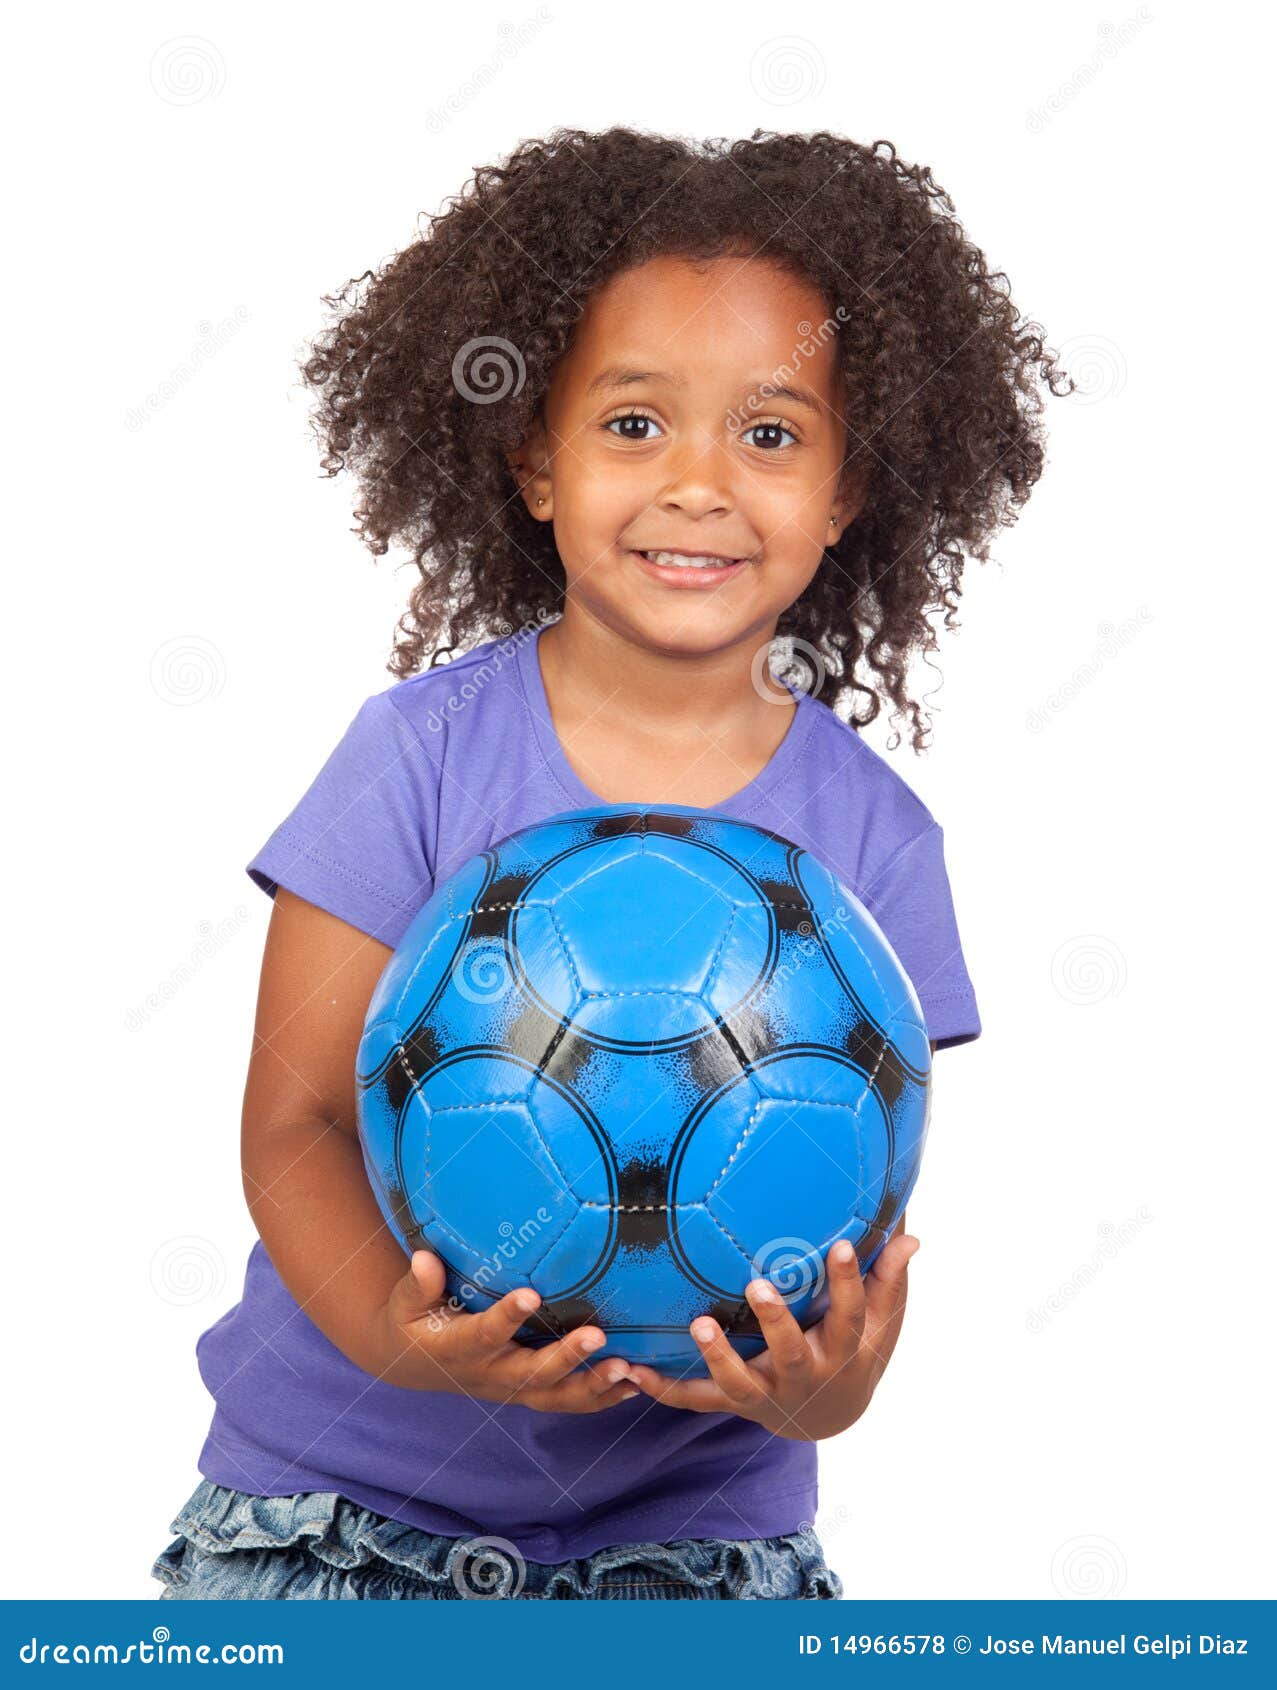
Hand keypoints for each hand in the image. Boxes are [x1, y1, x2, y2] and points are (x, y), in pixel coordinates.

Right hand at [370, 1249, 639, 1412]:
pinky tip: (634, 1387)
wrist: (413, 1363)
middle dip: (566, 1358)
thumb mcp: (405, 1302)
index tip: (531, 1295)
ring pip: (555, 1396)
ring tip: (629, 1371)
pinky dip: (600, 1398)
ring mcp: (512, 1388)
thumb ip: (418, 1284)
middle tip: (598, 1336)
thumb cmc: (412, 1320)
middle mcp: (490, 1374)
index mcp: (459, 1349)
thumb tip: (424, 1257)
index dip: (507, 1317)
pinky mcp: (528, 1392)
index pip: (485, 1334)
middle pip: (531, 1374)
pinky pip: (565, 1402)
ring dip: (593, 1386)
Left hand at [625, 1225, 919, 1439]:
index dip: (847, 1282)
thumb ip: (889, 1280)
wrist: (829, 1416)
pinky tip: (631, 1372)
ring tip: (698, 1325)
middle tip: (756, 1283)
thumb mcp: (881, 1324)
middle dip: (775, 1321)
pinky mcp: (734, 1403)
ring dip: (717, 1358)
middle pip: (791, 1352)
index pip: (851, 1314)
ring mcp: (766, 1394)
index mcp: (844, 1350)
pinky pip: (697, 1400)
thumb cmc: (855, 1350)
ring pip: (740, 1383)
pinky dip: (664, 1390)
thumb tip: (911, 1236)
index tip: (842, 1244)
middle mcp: (805, 1377)